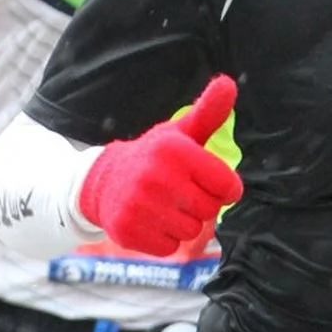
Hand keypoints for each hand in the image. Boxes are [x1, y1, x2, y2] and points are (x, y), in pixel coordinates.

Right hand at [78, 77, 240, 258]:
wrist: (103, 181)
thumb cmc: (155, 159)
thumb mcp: (181, 133)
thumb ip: (209, 112)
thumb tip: (229, 83)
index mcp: (175, 150)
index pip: (228, 187)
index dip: (222, 188)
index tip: (206, 181)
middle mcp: (156, 176)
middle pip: (209, 211)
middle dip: (200, 205)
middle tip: (178, 192)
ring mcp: (139, 205)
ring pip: (190, 232)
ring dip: (182, 223)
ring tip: (163, 205)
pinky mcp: (127, 230)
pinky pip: (169, 248)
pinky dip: (163, 239)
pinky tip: (149, 220)